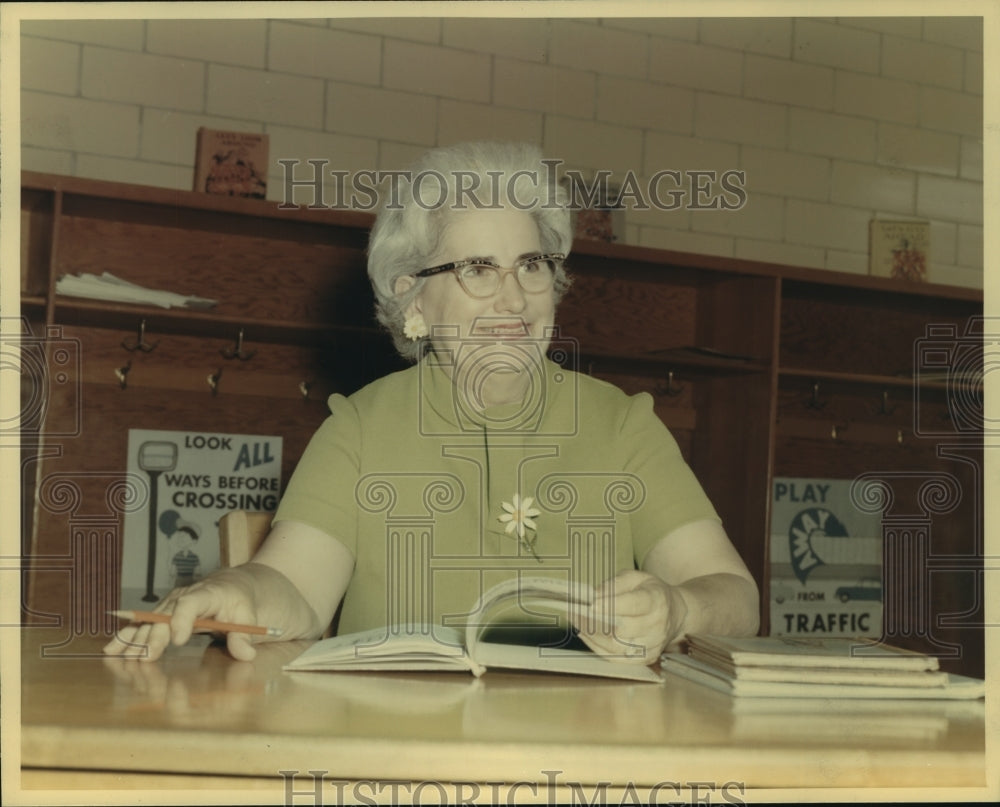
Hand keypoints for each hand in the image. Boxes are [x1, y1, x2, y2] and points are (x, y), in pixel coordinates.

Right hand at [103, 567, 266, 662]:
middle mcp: (183, 597)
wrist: (230, 585)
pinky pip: (143, 625)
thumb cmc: (239, 600)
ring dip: (135, 639)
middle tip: (147, 658)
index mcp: (207, 593)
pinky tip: (112, 649)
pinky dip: (127, 636)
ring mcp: (170, 605)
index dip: (182, 620)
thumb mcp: (248, 615)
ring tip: (120, 656)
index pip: (191, 603)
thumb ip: (245, 636)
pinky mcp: (162, 614)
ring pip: (149, 621)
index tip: (178, 639)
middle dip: (155, 637)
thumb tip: (246, 654)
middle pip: (165, 615)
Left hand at [572, 570, 688, 664]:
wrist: (675, 613)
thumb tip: (595, 595)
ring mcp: (652, 645)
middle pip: (623, 630)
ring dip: (592, 637)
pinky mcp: (645, 658)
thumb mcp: (636, 577)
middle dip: (596, 622)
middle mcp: (657, 626)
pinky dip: (598, 648)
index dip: (612, 605)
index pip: (635, 605)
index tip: (592, 604)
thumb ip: (615, 584)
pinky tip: (586, 635)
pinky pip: (617, 659)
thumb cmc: (651, 592)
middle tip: (575, 612)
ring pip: (617, 648)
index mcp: (657, 601)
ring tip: (577, 622)